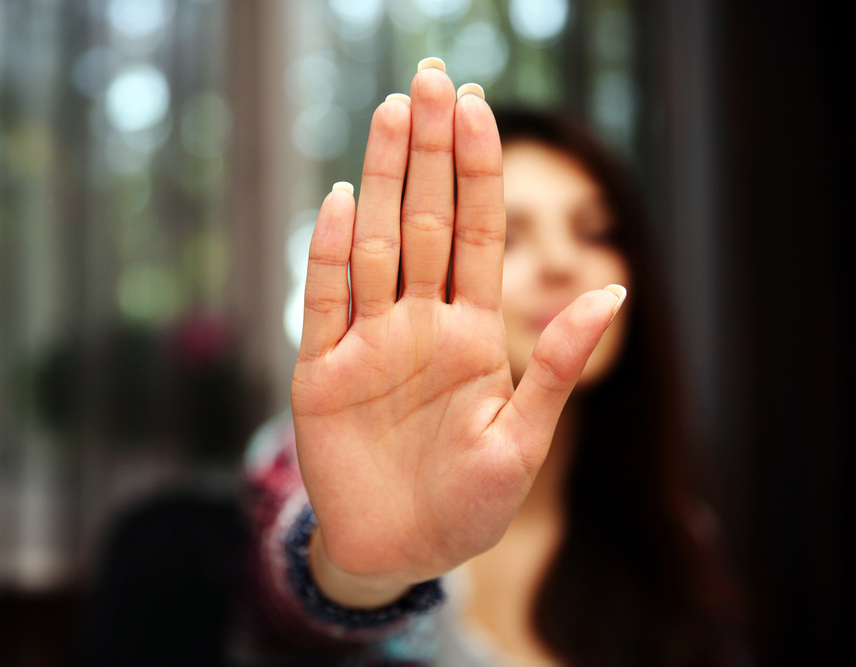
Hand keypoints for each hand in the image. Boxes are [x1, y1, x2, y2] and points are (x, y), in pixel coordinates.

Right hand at [291, 62, 623, 607]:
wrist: (398, 553)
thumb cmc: (466, 503)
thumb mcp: (524, 440)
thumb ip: (558, 364)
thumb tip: (612, 287)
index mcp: (471, 335)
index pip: (477, 235)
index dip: (479, 171)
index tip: (478, 105)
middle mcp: (418, 325)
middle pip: (426, 221)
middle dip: (431, 151)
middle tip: (429, 78)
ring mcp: (368, 343)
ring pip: (376, 244)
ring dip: (384, 180)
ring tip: (392, 113)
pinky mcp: (321, 372)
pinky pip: (323, 302)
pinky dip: (330, 255)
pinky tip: (343, 201)